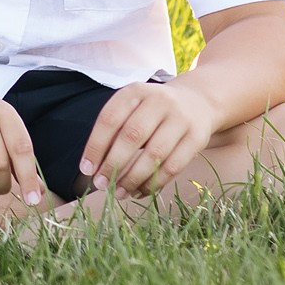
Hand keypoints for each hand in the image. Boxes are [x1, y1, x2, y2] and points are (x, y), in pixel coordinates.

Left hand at [79, 80, 217, 199]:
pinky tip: (140, 191)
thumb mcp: (133, 107)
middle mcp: (159, 101)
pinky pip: (174, 166)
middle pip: (132, 136)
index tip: (86, 169)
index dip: (96, 146)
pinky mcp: (197, 138)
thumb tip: (93, 166)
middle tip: (101, 184)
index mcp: (135, 91)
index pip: (109, 119)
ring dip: (134, 178)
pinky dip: (155, 183)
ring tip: (120, 192)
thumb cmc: (153, 110)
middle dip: (113, 164)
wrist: (197, 102)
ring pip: (154, 155)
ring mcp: (180, 119)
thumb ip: (114, 129)